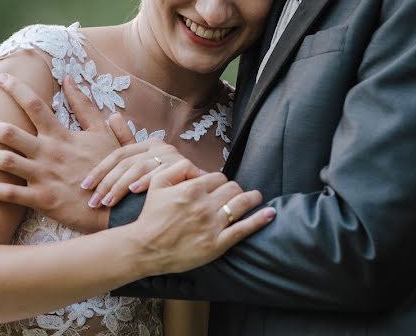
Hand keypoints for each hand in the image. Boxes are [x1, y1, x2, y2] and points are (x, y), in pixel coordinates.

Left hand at [0, 73, 134, 233]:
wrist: (118, 205)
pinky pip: (11, 194)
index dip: (16, 89)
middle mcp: (49, 153)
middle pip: (10, 134)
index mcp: (62, 136)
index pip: (35, 105)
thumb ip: (86, 106)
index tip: (1, 78)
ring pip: (6, 162)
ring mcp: (44, 176)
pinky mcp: (43, 199)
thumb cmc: (111, 169)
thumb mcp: (103, 133)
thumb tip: (71, 80)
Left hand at [82, 139, 187, 208]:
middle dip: (106, 183)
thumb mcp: (143, 165)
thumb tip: (113, 115)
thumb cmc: (164, 183)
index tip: (84, 186)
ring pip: (138, 168)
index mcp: (148, 144)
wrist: (196, 195)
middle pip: (125, 163)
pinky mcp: (183, 168)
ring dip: (120, 187)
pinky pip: (159, 174)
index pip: (118, 154)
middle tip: (93, 201)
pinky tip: (134, 191)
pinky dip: (146, 181)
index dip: (99, 170)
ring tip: (108, 202)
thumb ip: (126, 144)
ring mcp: (172, 157)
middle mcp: (160, 146)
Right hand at [130, 159, 274, 274]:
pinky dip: (259, 220)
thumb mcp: (157, 184)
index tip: (217, 188)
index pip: (218, 177)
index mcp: (192, 188)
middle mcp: (205, 205)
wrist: (145, 248)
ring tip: (256, 197)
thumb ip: (178, 169)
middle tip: (234, 194)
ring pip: (241, 204)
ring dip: (251, 198)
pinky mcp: (217, 244)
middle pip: (232, 188)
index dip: (219, 181)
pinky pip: (243, 229)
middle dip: (234, 189)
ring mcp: (212, 225)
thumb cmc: (150, 216)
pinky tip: (269, 213)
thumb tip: (199, 168)